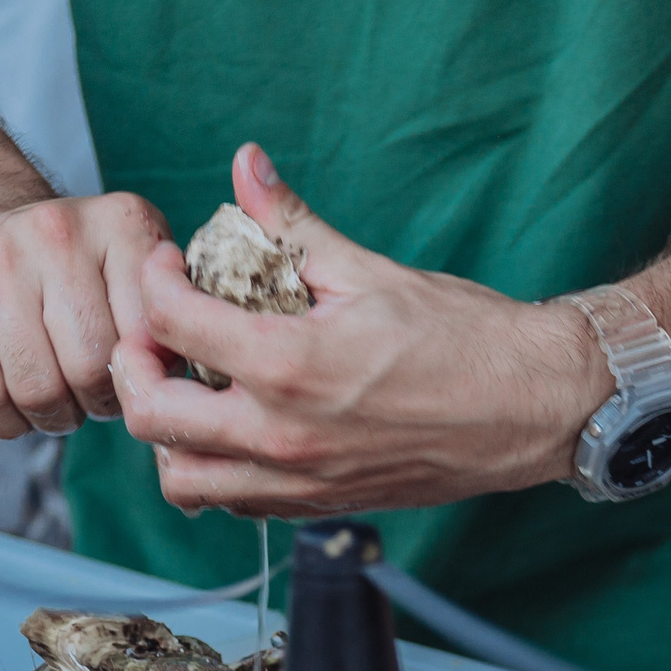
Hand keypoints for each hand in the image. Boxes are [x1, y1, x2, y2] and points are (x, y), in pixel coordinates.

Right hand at [0, 192, 171, 438]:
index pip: (152, 339)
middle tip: (89, 395)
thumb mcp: (134, 272)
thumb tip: (176, 376)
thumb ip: (168, 319)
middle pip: (92, 369)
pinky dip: (5, 422)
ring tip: (54, 398)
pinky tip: (12, 402)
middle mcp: (57, 230)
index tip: (129, 373)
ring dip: (51, 417)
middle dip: (95, 404)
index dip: (142, 376)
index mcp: (123, 222)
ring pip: (39, 390)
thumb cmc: (73, 272)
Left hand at [109, 144, 609, 515]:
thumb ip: (291, 225)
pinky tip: (235, 423)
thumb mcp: (369, 270)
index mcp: (290, 366)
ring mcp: (301, 481)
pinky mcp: (321, 505)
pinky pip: (235, 500)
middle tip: (155, 334)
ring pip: (183, 481)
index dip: (154, 281)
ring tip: (188, 390)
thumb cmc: (465, 338)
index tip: (168, 264)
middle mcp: (284, 435)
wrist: (533, 406)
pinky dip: (215, 467)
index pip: (172, 322)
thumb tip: (246, 165)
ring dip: (168, 435)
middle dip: (136, 367)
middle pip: (152, 418)